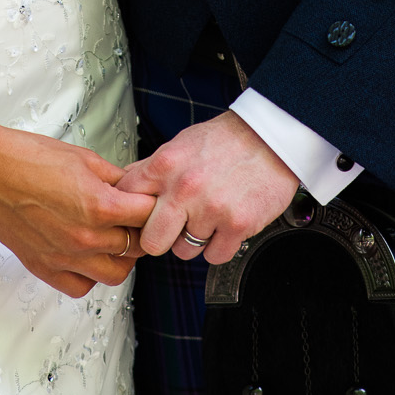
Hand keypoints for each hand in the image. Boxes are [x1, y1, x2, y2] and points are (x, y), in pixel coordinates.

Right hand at [0, 126, 159, 299]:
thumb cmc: (29, 157)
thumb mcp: (83, 158)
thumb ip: (115, 177)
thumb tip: (134, 187)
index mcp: (100, 205)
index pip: (147, 216)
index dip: (152, 205)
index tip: (150, 201)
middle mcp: (86, 238)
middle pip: (136, 247)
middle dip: (140, 231)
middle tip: (132, 218)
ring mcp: (65, 257)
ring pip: (115, 274)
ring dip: (121, 257)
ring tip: (112, 238)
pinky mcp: (45, 268)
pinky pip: (82, 286)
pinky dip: (90, 275)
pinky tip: (86, 255)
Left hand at [117, 110, 298, 266]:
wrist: (269, 138)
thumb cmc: (225, 140)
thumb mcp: (180, 144)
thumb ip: (152, 167)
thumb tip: (125, 185)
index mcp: (165, 165)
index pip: (127, 200)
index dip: (131, 213)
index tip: (139, 217)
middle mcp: (184, 188)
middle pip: (151, 241)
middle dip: (161, 238)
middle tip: (174, 227)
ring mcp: (211, 208)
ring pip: (184, 251)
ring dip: (195, 240)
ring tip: (208, 217)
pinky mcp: (237, 225)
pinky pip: (214, 256)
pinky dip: (220, 246)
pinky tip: (224, 225)